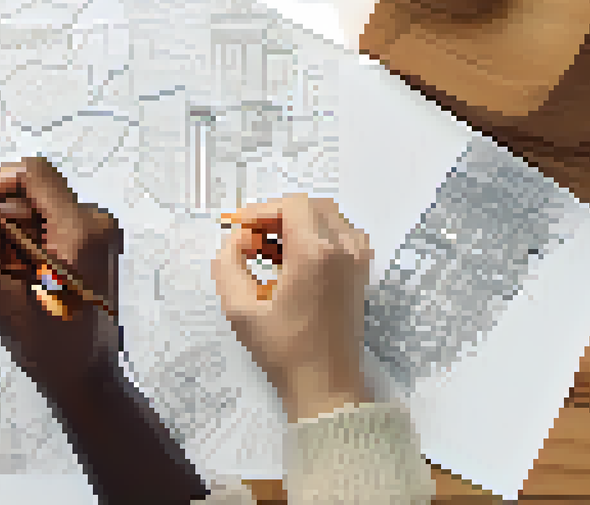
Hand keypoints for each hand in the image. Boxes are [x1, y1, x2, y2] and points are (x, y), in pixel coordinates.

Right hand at [0, 157, 123, 396]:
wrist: (86, 377)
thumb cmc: (46, 345)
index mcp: (79, 231)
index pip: (30, 173)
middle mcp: (97, 223)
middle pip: (32, 190)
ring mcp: (100, 233)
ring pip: (37, 207)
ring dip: (8, 228)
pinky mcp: (96, 243)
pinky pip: (50, 222)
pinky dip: (25, 239)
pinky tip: (15, 270)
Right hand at [212, 194, 373, 421]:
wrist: (325, 384)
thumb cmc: (283, 348)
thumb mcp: (239, 307)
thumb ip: (228, 264)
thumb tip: (236, 240)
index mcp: (316, 253)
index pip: (291, 205)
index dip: (261, 211)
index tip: (240, 231)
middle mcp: (344, 250)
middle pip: (310, 207)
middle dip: (277, 216)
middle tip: (251, 238)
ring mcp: (358, 261)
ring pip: (327, 219)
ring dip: (297, 225)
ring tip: (270, 250)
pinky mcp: (361, 274)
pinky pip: (341, 236)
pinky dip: (316, 237)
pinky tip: (294, 261)